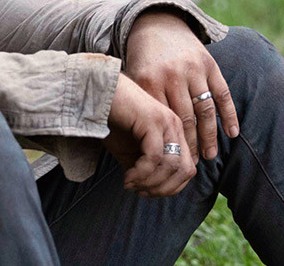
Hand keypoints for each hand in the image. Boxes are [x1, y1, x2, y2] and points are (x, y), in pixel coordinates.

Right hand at [104, 74, 195, 197]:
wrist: (96, 92)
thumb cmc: (111, 118)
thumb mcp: (131, 149)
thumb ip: (144, 166)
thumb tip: (149, 189)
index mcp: (175, 130)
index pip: (187, 169)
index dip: (169, 188)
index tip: (145, 192)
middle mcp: (175, 125)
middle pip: (185, 171)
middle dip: (163, 189)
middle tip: (140, 192)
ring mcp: (166, 121)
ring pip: (172, 167)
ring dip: (151, 183)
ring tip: (131, 184)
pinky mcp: (152, 120)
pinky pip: (154, 157)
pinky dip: (141, 174)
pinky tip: (127, 177)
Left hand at [124, 10, 238, 162]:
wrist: (157, 24)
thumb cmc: (142, 61)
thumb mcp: (132, 80)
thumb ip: (139, 106)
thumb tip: (139, 143)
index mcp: (149, 80)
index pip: (163, 121)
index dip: (169, 144)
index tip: (171, 162)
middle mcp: (172, 75)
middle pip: (185, 119)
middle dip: (190, 145)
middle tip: (192, 166)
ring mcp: (193, 68)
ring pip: (205, 109)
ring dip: (210, 136)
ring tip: (210, 157)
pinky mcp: (209, 63)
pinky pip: (222, 93)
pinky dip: (229, 115)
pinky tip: (232, 134)